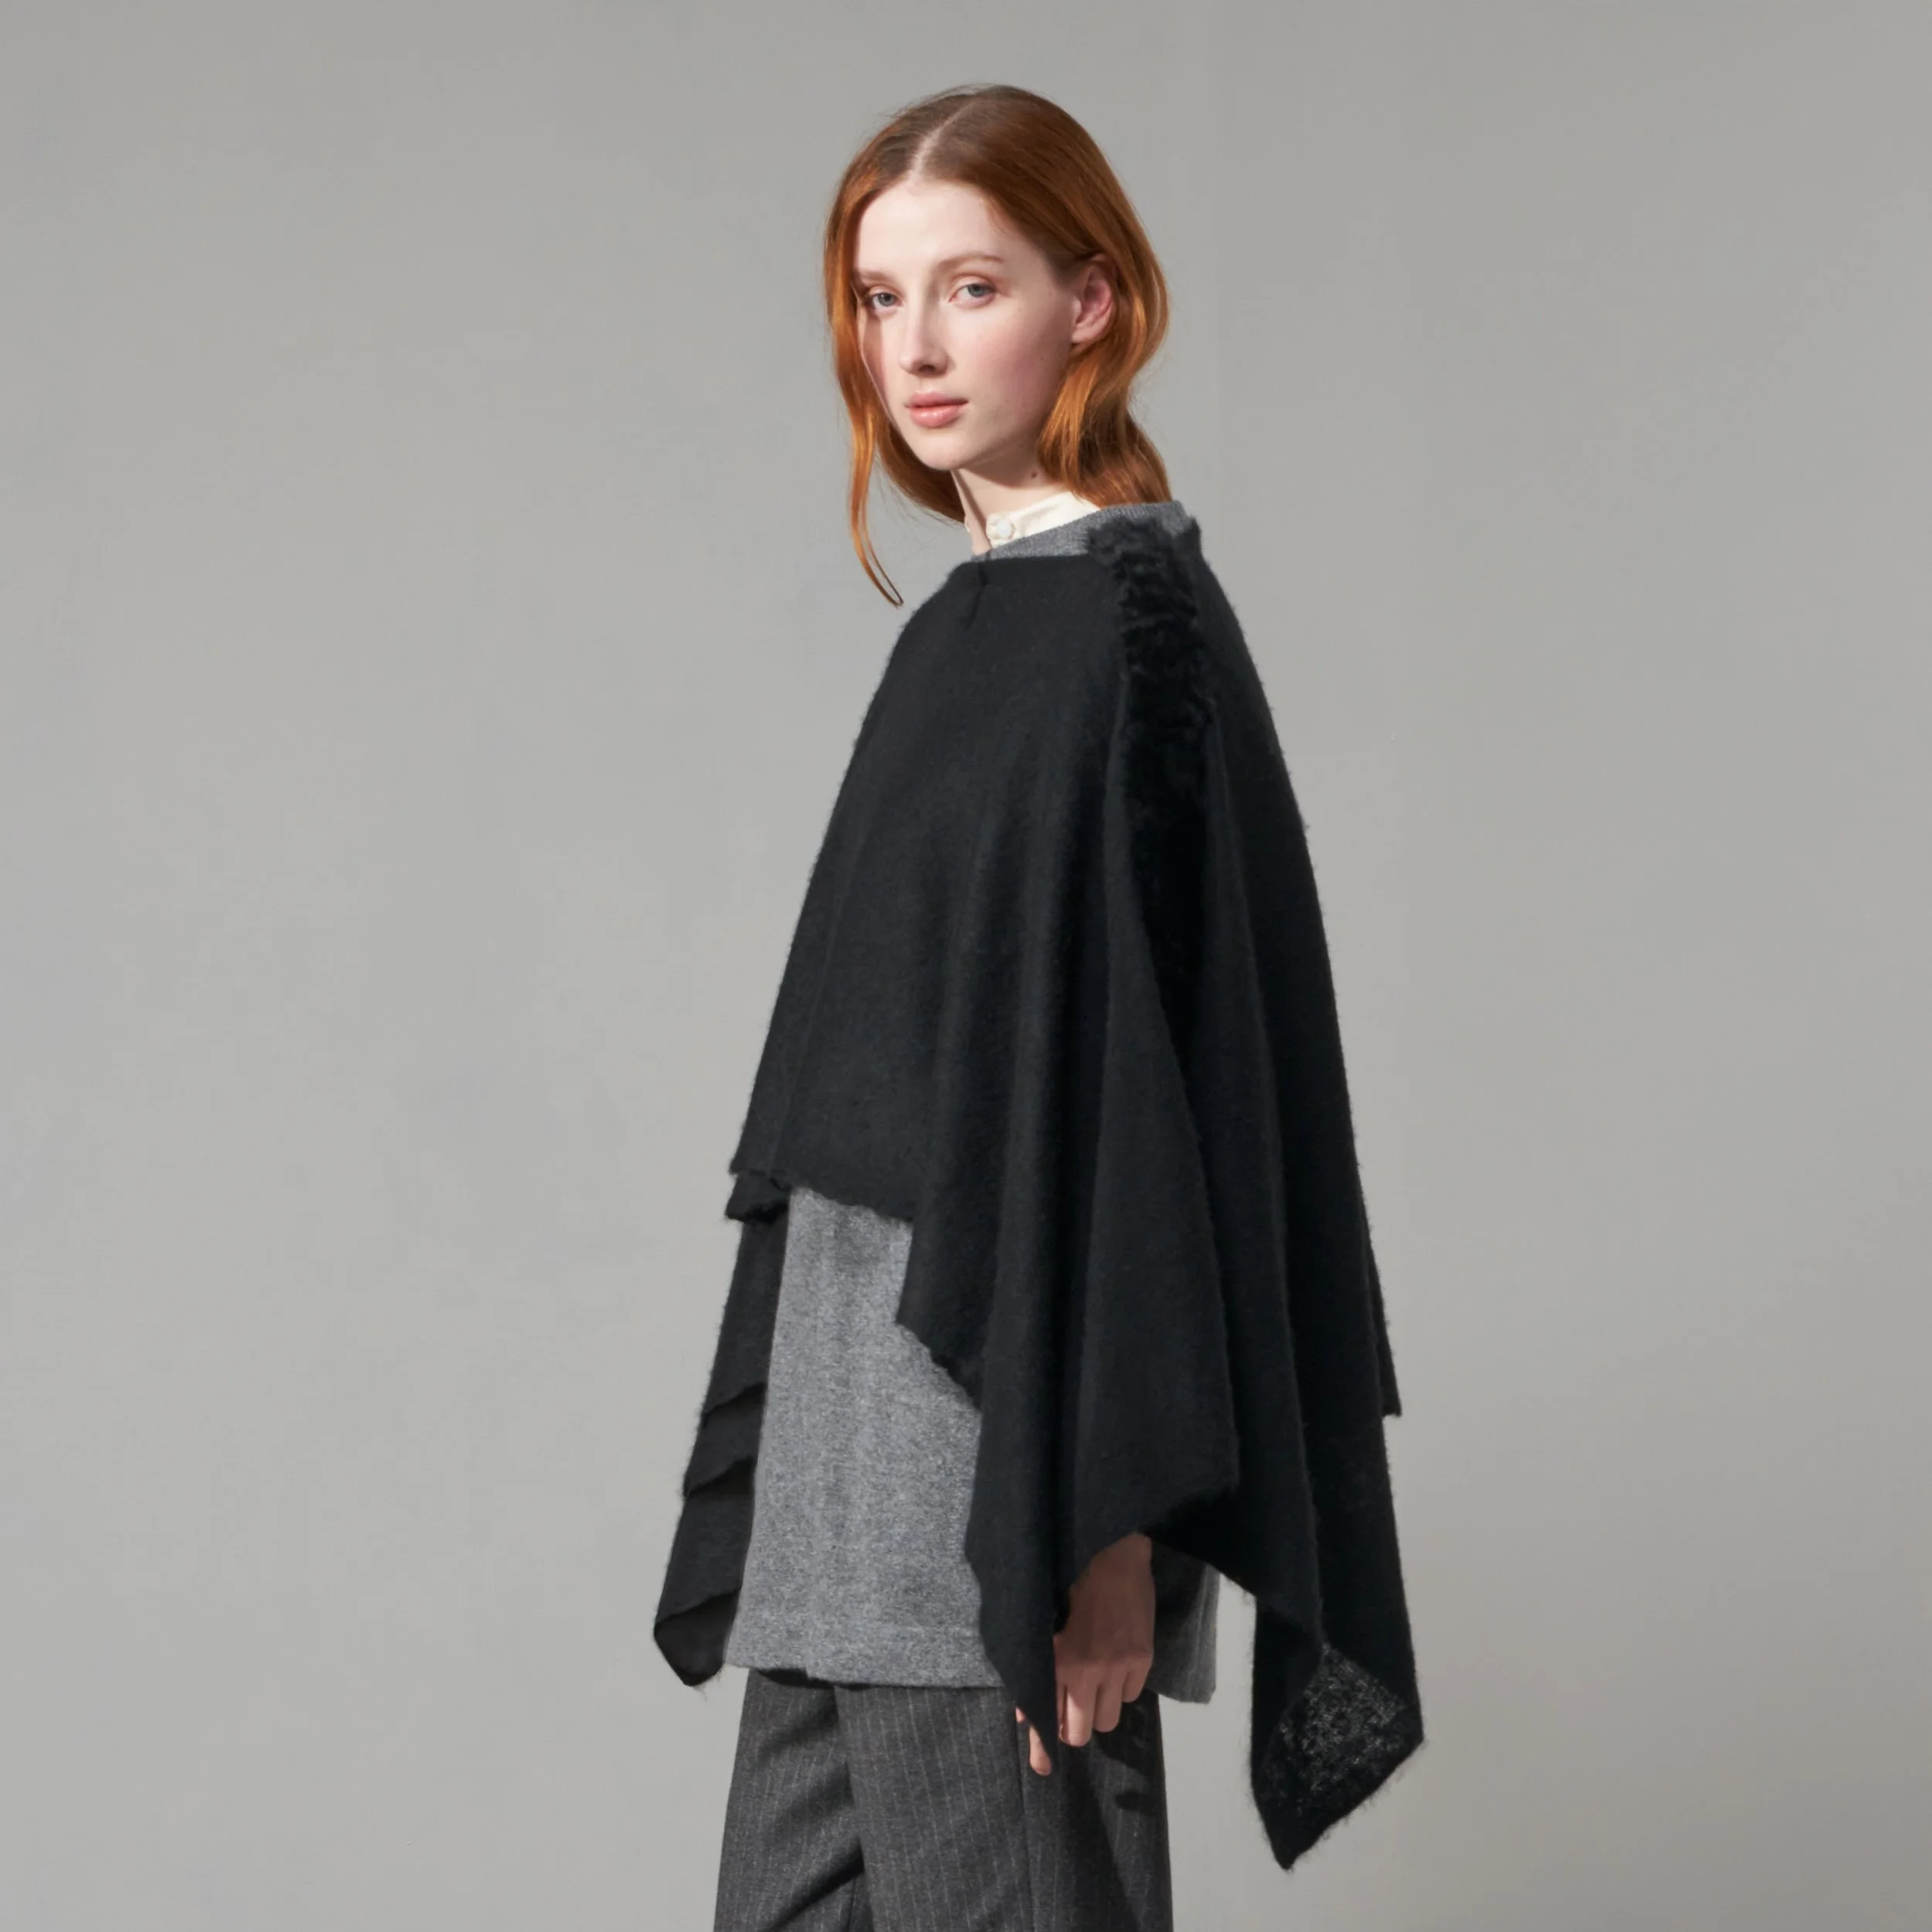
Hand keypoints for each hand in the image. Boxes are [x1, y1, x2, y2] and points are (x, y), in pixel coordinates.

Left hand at [1015, 1530, 1154, 1775]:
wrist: (1110, 1552)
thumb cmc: (1066, 1582)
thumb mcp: (1041, 1624)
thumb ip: (1034, 1669)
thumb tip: (1024, 1711)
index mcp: (1059, 1660)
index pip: (1049, 1716)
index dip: (1044, 1746)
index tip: (1042, 1769)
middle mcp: (1090, 1669)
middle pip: (1081, 1730)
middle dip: (1073, 1728)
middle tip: (1070, 1713)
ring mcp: (1120, 1665)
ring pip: (1109, 1720)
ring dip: (1098, 1711)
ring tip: (1092, 1689)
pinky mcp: (1143, 1658)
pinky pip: (1130, 1696)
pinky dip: (1120, 1690)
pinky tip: (1113, 1669)